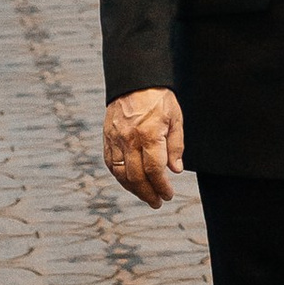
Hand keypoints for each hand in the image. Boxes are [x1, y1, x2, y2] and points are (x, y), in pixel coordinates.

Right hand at [103, 88, 182, 206]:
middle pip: (136, 177)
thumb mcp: (176, 118)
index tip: (168, 195)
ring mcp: (115, 140)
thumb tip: (175, 170)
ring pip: (121, 174)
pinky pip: (111, 164)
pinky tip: (129, 182)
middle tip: (157, 202)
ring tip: (146, 196)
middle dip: (148, 194)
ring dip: (133, 189)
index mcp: (149, 134)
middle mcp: (130, 140)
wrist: (134, 81)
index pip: (154, 170)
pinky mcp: (107, 138)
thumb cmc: (159, 98)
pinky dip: (120, 177)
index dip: (162, 187)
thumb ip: (175, 146)